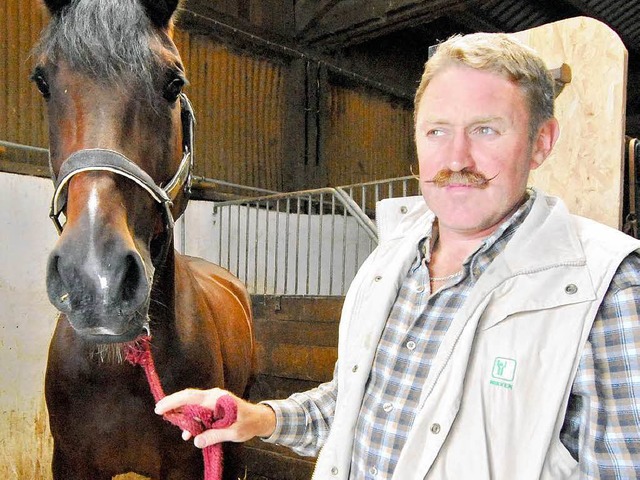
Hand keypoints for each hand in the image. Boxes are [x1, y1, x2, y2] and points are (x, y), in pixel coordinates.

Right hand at [154, 388, 275, 448]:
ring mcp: (213, 400)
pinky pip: (199, 410)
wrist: (259, 418)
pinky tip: (188, 432)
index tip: (160, 407)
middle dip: (173, 404)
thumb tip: (196, 441)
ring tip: (176, 427)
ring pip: (192, 405)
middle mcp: (213, 396)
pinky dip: (192, 419)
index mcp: (217, 399)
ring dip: (183, 415)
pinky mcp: (214, 406)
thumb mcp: (233, 432)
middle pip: (188, 397)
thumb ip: (214, 435)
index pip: (191, 397)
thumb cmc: (248, 423)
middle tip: (159, 411)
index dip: (174, 401)